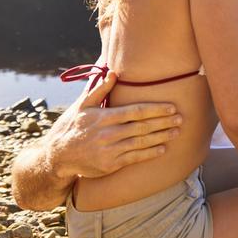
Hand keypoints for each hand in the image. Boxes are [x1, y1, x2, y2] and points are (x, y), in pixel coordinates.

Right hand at [48, 70, 182, 179]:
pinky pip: (134, 158)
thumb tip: (113, 72)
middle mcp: (108, 133)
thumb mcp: (81, 105)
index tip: (171, 106)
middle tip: (180, 118)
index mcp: (103, 117)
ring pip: (141, 143)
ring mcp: (110, 150)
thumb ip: (98, 89)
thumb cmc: (71, 126)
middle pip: (142, 127)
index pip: (135, 111)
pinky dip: (149, 153)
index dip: (155, 109)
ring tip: (176, 132)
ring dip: (161, 137)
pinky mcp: (110, 164)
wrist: (57, 156)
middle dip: (163, 122)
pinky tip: (162, 149)